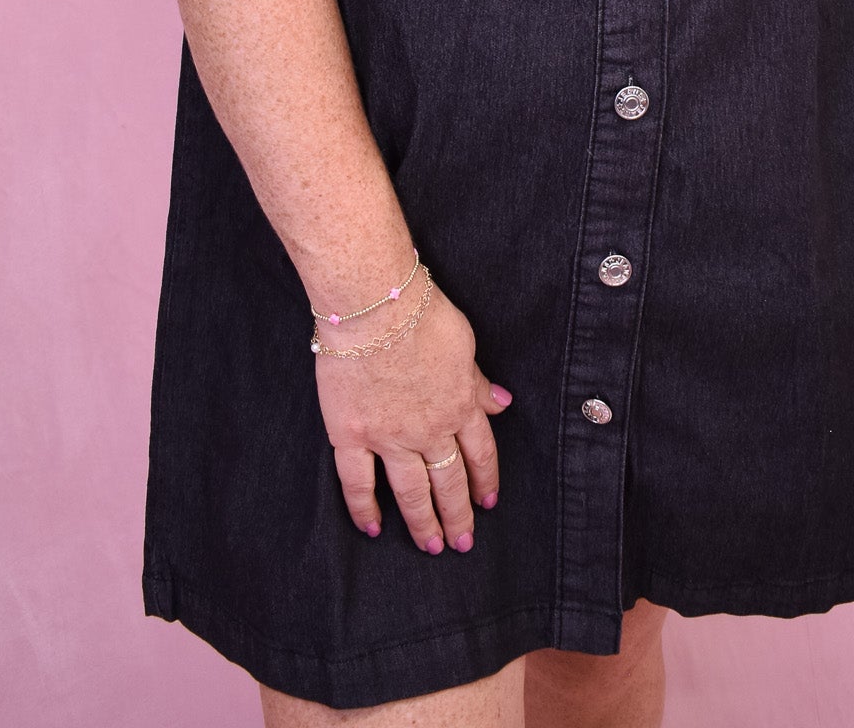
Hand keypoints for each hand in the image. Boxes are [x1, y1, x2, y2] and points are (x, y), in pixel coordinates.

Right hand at [314, 279, 512, 552]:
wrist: (374, 304)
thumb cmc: (422, 313)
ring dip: (423, 522)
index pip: (480, 453)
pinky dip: (365, 509)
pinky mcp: (351, 435)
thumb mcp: (464, 343)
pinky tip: (373, 528)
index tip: (488, 501)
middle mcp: (429, 429)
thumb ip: (479, 381)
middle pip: (449, 481)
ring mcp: (389, 437)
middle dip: (458, 515)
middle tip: (462, 542)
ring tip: (431, 547)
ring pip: (411, 492)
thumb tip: (502, 403)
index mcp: (460, 405)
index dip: (485, 479)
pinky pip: (358, 483)